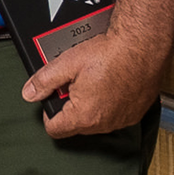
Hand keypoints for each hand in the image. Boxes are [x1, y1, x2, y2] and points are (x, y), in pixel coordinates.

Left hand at [22, 29, 165, 139]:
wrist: (143, 45)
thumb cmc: (111, 53)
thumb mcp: (67, 63)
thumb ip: (44, 81)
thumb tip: (29, 93)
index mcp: (84, 116)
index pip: (55, 129)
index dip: (48, 112)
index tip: (51, 98)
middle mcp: (105, 124)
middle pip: (76, 125)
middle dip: (70, 106)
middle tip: (73, 83)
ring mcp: (123, 119)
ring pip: (97, 120)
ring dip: (90, 106)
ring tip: (93, 81)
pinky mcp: (137, 112)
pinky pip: (116, 115)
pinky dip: (110, 103)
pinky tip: (110, 84)